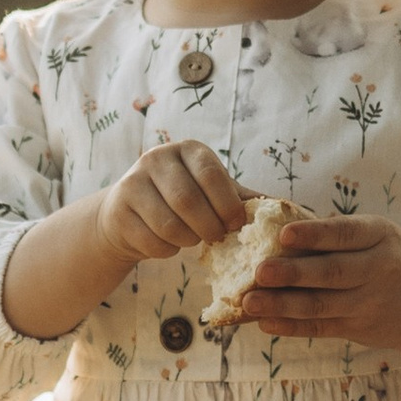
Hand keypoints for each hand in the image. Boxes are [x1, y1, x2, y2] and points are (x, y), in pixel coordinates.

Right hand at [97, 137, 249, 267]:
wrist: (129, 213)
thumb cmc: (182, 201)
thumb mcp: (212, 192)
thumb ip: (242, 198)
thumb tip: (282, 208)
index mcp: (188, 150)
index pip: (210, 175)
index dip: (227, 204)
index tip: (235, 225)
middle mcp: (156, 158)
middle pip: (188, 201)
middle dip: (208, 227)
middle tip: (215, 237)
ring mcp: (132, 182)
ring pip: (168, 225)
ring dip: (187, 240)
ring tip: (192, 237)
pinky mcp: (118, 210)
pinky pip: (151, 241)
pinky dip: (166, 250)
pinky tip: (168, 243)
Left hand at [239, 215, 400, 347]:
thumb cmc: (393, 260)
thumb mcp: (379, 236)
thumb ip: (339, 233)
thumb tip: (278, 225)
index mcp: (380, 236)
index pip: (345, 234)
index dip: (314, 234)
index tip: (283, 234)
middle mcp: (378, 269)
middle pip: (331, 272)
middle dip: (292, 273)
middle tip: (258, 271)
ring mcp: (369, 303)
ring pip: (321, 304)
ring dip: (282, 304)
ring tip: (249, 302)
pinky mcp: (359, 328)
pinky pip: (321, 328)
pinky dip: (292, 326)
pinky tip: (265, 323)